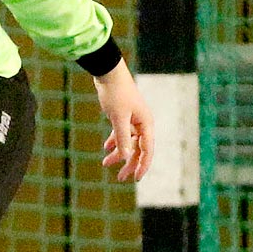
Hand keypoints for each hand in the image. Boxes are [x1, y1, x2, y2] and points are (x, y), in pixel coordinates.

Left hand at [94, 59, 153, 182]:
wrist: (108, 72)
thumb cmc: (115, 93)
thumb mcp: (118, 118)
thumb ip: (122, 138)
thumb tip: (125, 157)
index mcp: (146, 124)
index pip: (147, 150)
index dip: (143, 165)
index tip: (136, 179)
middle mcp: (142, 123)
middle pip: (138, 149)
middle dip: (129, 163)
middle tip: (120, 178)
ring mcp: (133, 120)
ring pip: (128, 142)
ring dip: (118, 153)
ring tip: (105, 164)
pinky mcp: (123, 115)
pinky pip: (121, 133)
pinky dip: (114, 141)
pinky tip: (106, 148)